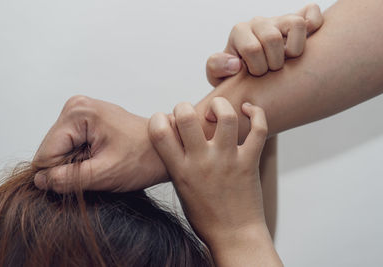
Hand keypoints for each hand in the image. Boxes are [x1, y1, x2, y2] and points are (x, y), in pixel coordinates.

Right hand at [33, 95, 166, 192]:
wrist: (166, 148)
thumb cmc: (145, 157)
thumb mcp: (105, 173)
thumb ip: (69, 179)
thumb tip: (41, 181)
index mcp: (78, 113)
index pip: (46, 153)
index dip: (58, 176)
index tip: (83, 181)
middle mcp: (76, 107)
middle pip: (52, 150)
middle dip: (69, 168)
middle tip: (97, 170)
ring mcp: (81, 112)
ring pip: (60, 150)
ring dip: (76, 164)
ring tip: (101, 164)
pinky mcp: (86, 121)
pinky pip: (71, 146)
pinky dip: (82, 158)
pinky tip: (101, 158)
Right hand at [148, 97, 267, 245]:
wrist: (234, 235)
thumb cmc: (205, 215)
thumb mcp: (181, 188)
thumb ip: (177, 161)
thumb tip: (177, 134)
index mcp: (180, 170)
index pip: (159, 132)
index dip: (158, 119)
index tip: (164, 120)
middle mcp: (202, 162)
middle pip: (188, 117)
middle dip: (184, 107)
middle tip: (189, 114)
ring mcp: (228, 161)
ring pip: (226, 117)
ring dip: (219, 105)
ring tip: (216, 110)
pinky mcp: (249, 162)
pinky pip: (258, 130)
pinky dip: (256, 113)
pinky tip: (248, 110)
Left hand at [206, 3, 322, 84]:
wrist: (250, 74)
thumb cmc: (234, 75)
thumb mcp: (217, 75)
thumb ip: (216, 67)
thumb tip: (236, 63)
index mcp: (239, 32)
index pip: (252, 48)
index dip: (257, 68)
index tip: (254, 75)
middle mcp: (259, 22)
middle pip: (273, 38)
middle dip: (274, 63)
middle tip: (270, 72)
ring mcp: (279, 20)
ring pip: (296, 24)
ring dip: (294, 50)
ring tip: (286, 62)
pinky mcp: (299, 20)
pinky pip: (312, 14)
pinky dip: (314, 26)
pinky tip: (306, 44)